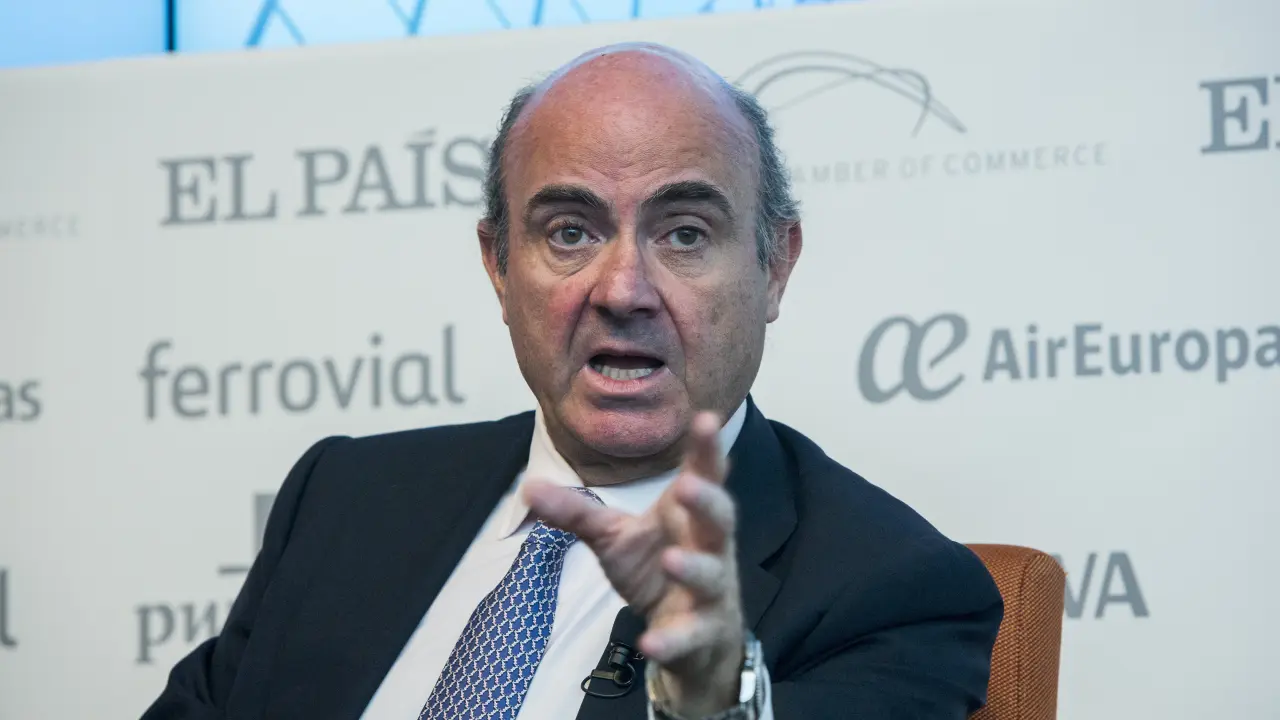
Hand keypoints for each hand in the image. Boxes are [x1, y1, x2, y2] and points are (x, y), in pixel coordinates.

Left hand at [523, 411, 744, 717]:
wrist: (691, 640)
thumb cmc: (656, 571)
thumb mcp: (614, 537)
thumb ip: (577, 513)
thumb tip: (528, 486)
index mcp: (685, 517)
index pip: (702, 477)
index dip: (706, 450)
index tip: (706, 419)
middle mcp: (708, 548)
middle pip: (718, 520)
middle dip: (707, 502)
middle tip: (688, 486)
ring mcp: (710, 591)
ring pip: (711, 576)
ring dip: (693, 568)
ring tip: (671, 561)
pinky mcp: (702, 633)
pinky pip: (690, 635)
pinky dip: (672, 639)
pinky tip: (649, 642)